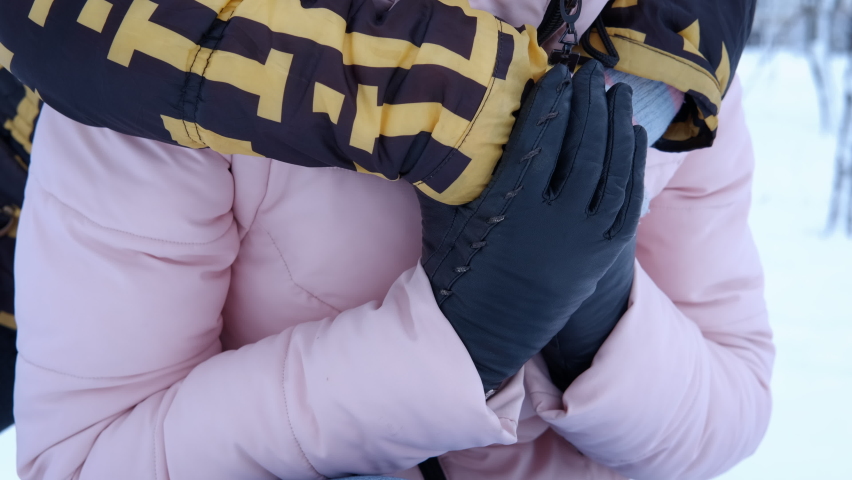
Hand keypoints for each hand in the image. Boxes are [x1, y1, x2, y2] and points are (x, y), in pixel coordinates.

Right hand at [419, 60, 647, 391]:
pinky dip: (634, 167)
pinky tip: (634, 138)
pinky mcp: (602, 257)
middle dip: (590, 106)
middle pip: (583, 151)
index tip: (556, 75)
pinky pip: (628, 204)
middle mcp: (554, 225)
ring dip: (619, 128)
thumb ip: (455, 174)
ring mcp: (584, 242)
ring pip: (612, 174)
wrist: (484, 333)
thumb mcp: (446, 219)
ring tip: (618, 94)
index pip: (539, 142)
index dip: (551, 104)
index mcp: (512, 211)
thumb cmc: (458, 271)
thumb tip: (447, 128)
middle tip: (591, 74)